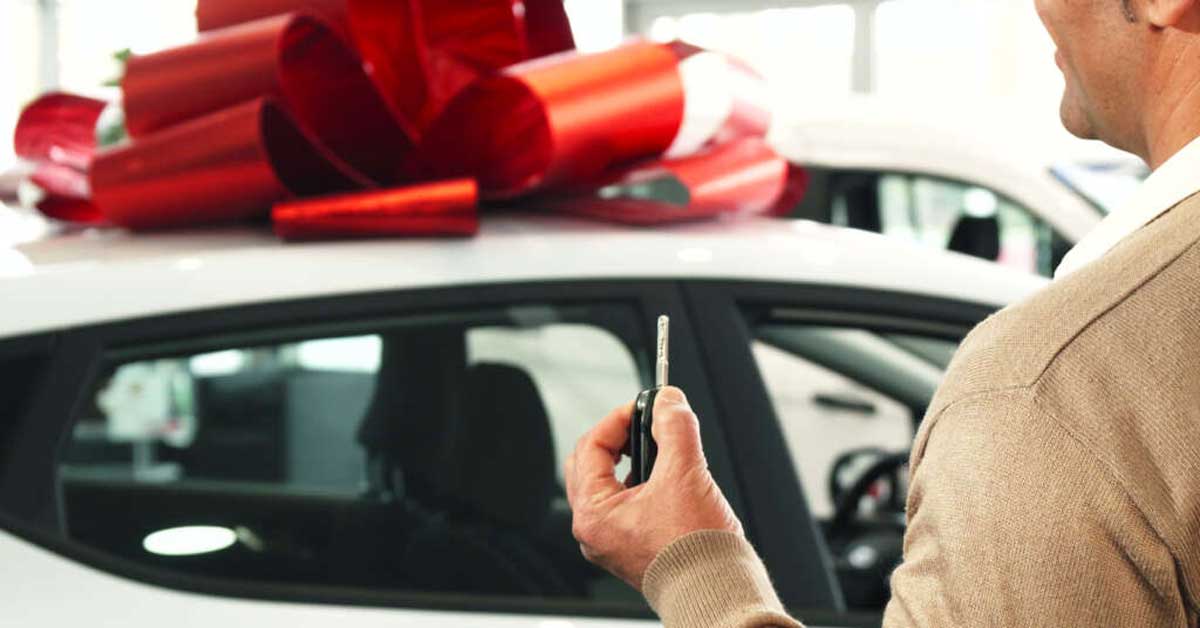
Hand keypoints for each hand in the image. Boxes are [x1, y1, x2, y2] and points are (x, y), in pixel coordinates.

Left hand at [564, 386, 743, 589]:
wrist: (716, 591)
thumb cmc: (696, 550)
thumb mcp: (686, 474)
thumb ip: (675, 428)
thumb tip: (669, 401)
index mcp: (593, 513)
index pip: (591, 446)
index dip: (618, 419)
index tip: (645, 407)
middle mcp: (594, 530)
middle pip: (592, 464)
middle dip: (619, 439)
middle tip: (646, 425)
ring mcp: (611, 541)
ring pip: (608, 484)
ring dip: (630, 461)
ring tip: (661, 451)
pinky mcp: (631, 547)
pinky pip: (624, 504)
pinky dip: (640, 484)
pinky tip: (667, 481)